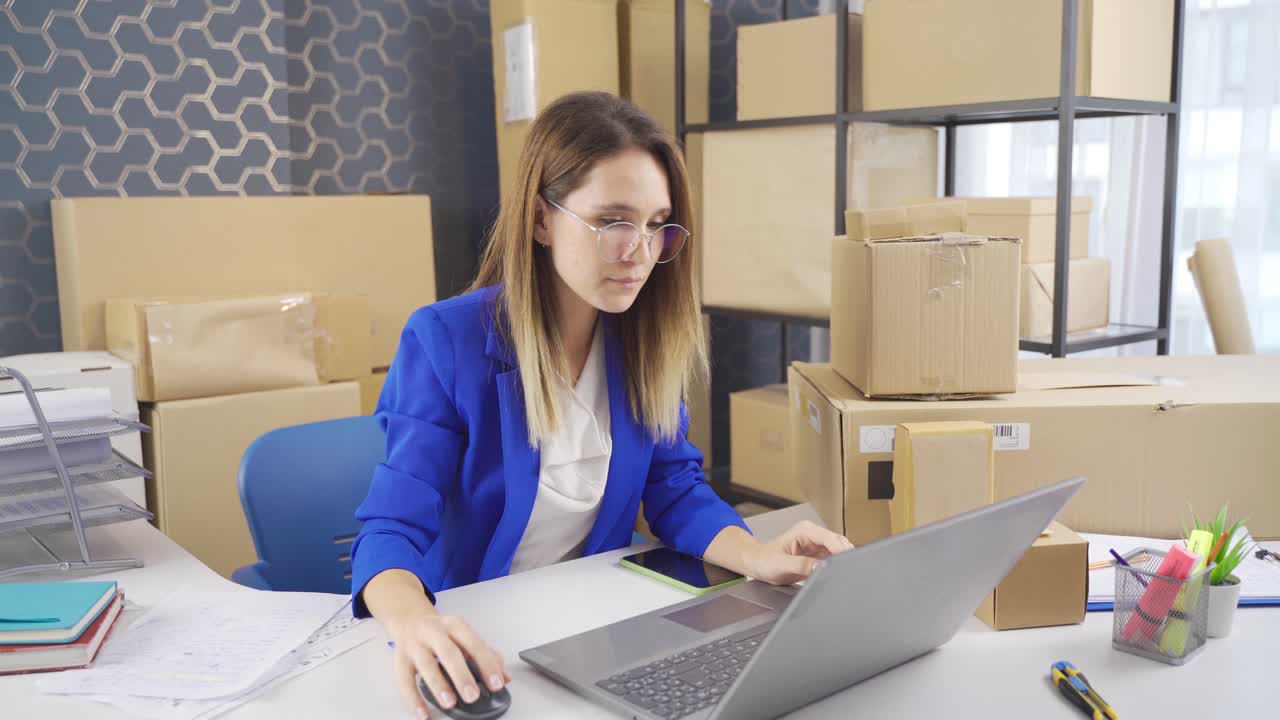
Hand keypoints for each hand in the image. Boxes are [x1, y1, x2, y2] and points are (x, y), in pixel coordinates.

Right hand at [385, 607, 509, 718]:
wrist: (409, 619)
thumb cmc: (441, 632)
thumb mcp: (463, 635)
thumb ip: (485, 654)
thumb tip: (504, 677)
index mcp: (455, 625)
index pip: (474, 644)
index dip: (487, 664)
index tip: (496, 683)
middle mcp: (434, 632)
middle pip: (449, 653)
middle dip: (462, 676)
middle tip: (473, 696)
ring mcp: (415, 644)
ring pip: (426, 665)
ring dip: (438, 686)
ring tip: (449, 703)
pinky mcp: (400, 659)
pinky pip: (405, 681)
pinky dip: (414, 699)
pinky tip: (423, 713)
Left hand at [743, 521, 853, 584]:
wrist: (757, 564)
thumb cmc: (764, 560)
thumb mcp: (781, 564)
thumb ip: (801, 565)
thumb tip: (820, 567)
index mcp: (805, 531)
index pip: (830, 538)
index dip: (840, 551)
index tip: (847, 563)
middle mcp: (813, 535)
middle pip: (839, 543)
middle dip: (843, 557)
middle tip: (844, 572)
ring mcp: (817, 544)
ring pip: (839, 551)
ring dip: (840, 562)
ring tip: (838, 574)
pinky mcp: (818, 554)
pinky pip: (833, 559)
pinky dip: (836, 566)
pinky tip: (833, 574)